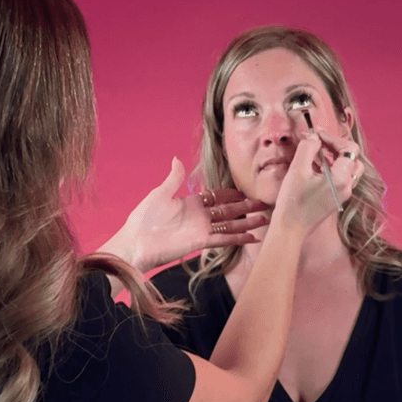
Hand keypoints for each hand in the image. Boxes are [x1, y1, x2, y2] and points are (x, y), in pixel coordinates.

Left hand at [103, 157, 269, 272]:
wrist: (136, 242)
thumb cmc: (143, 218)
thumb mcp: (159, 193)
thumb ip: (174, 178)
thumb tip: (176, 158)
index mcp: (191, 203)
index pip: (217, 197)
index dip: (231, 194)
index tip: (246, 191)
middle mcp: (200, 216)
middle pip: (229, 210)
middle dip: (246, 207)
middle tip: (264, 204)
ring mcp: (202, 229)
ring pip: (230, 224)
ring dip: (248, 222)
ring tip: (265, 219)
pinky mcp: (201, 241)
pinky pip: (224, 238)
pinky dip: (238, 238)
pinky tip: (253, 237)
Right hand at [273, 131, 362, 234]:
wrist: (290, 229)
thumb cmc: (293, 201)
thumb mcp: (298, 168)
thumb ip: (308, 147)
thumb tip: (314, 136)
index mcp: (341, 178)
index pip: (349, 149)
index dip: (334, 137)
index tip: (316, 134)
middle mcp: (347, 187)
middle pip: (352, 158)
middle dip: (337, 146)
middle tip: (318, 141)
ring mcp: (342, 194)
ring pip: (348, 168)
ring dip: (335, 157)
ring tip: (317, 152)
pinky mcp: (335, 199)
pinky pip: (340, 178)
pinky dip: (332, 168)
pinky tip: (315, 167)